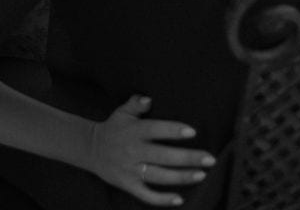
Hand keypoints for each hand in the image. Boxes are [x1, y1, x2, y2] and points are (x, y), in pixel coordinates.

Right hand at [89, 95, 215, 205]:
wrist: (90, 148)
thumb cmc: (113, 128)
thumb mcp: (122, 112)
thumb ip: (136, 104)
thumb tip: (149, 99)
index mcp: (133, 131)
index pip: (155, 130)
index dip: (173, 131)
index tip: (192, 132)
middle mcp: (133, 151)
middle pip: (163, 156)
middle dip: (187, 158)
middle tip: (209, 159)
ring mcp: (130, 170)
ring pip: (159, 176)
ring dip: (181, 177)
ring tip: (201, 175)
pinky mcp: (128, 184)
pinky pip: (147, 195)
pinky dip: (163, 199)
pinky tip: (179, 199)